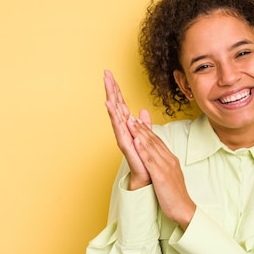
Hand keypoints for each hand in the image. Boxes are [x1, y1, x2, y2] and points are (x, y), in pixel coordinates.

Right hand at [103, 70, 151, 189]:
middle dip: (111, 89)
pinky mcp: (126, 146)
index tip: (110, 74)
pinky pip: (119, 129)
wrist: (147, 180)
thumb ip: (144, 125)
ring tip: (106, 85)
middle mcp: (124, 131)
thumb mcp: (146, 138)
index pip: (122, 105)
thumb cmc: (145, 162)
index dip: (117, 89)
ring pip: (116, 115)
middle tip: (106, 73)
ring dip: (111, 99)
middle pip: (116, 106)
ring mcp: (124, 137)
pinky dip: (114, 117)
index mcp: (129, 127)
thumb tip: (142, 111)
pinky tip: (109, 105)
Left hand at [127, 118, 195, 229]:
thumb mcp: (170, 176)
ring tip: (130, 122)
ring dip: (140, 133)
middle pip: (153, 140)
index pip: (157, 141)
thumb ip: (164, 165)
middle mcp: (169, 160)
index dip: (146, 130)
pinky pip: (150, 161)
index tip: (137, 121)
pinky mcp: (161, 176)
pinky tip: (136, 141)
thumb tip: (158, 160)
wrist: (184, 209)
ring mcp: (165, 167)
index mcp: (171, 160)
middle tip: (131, 116)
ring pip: (151, 147)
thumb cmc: (176, 196)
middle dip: (141, 127)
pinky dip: (143, 149)